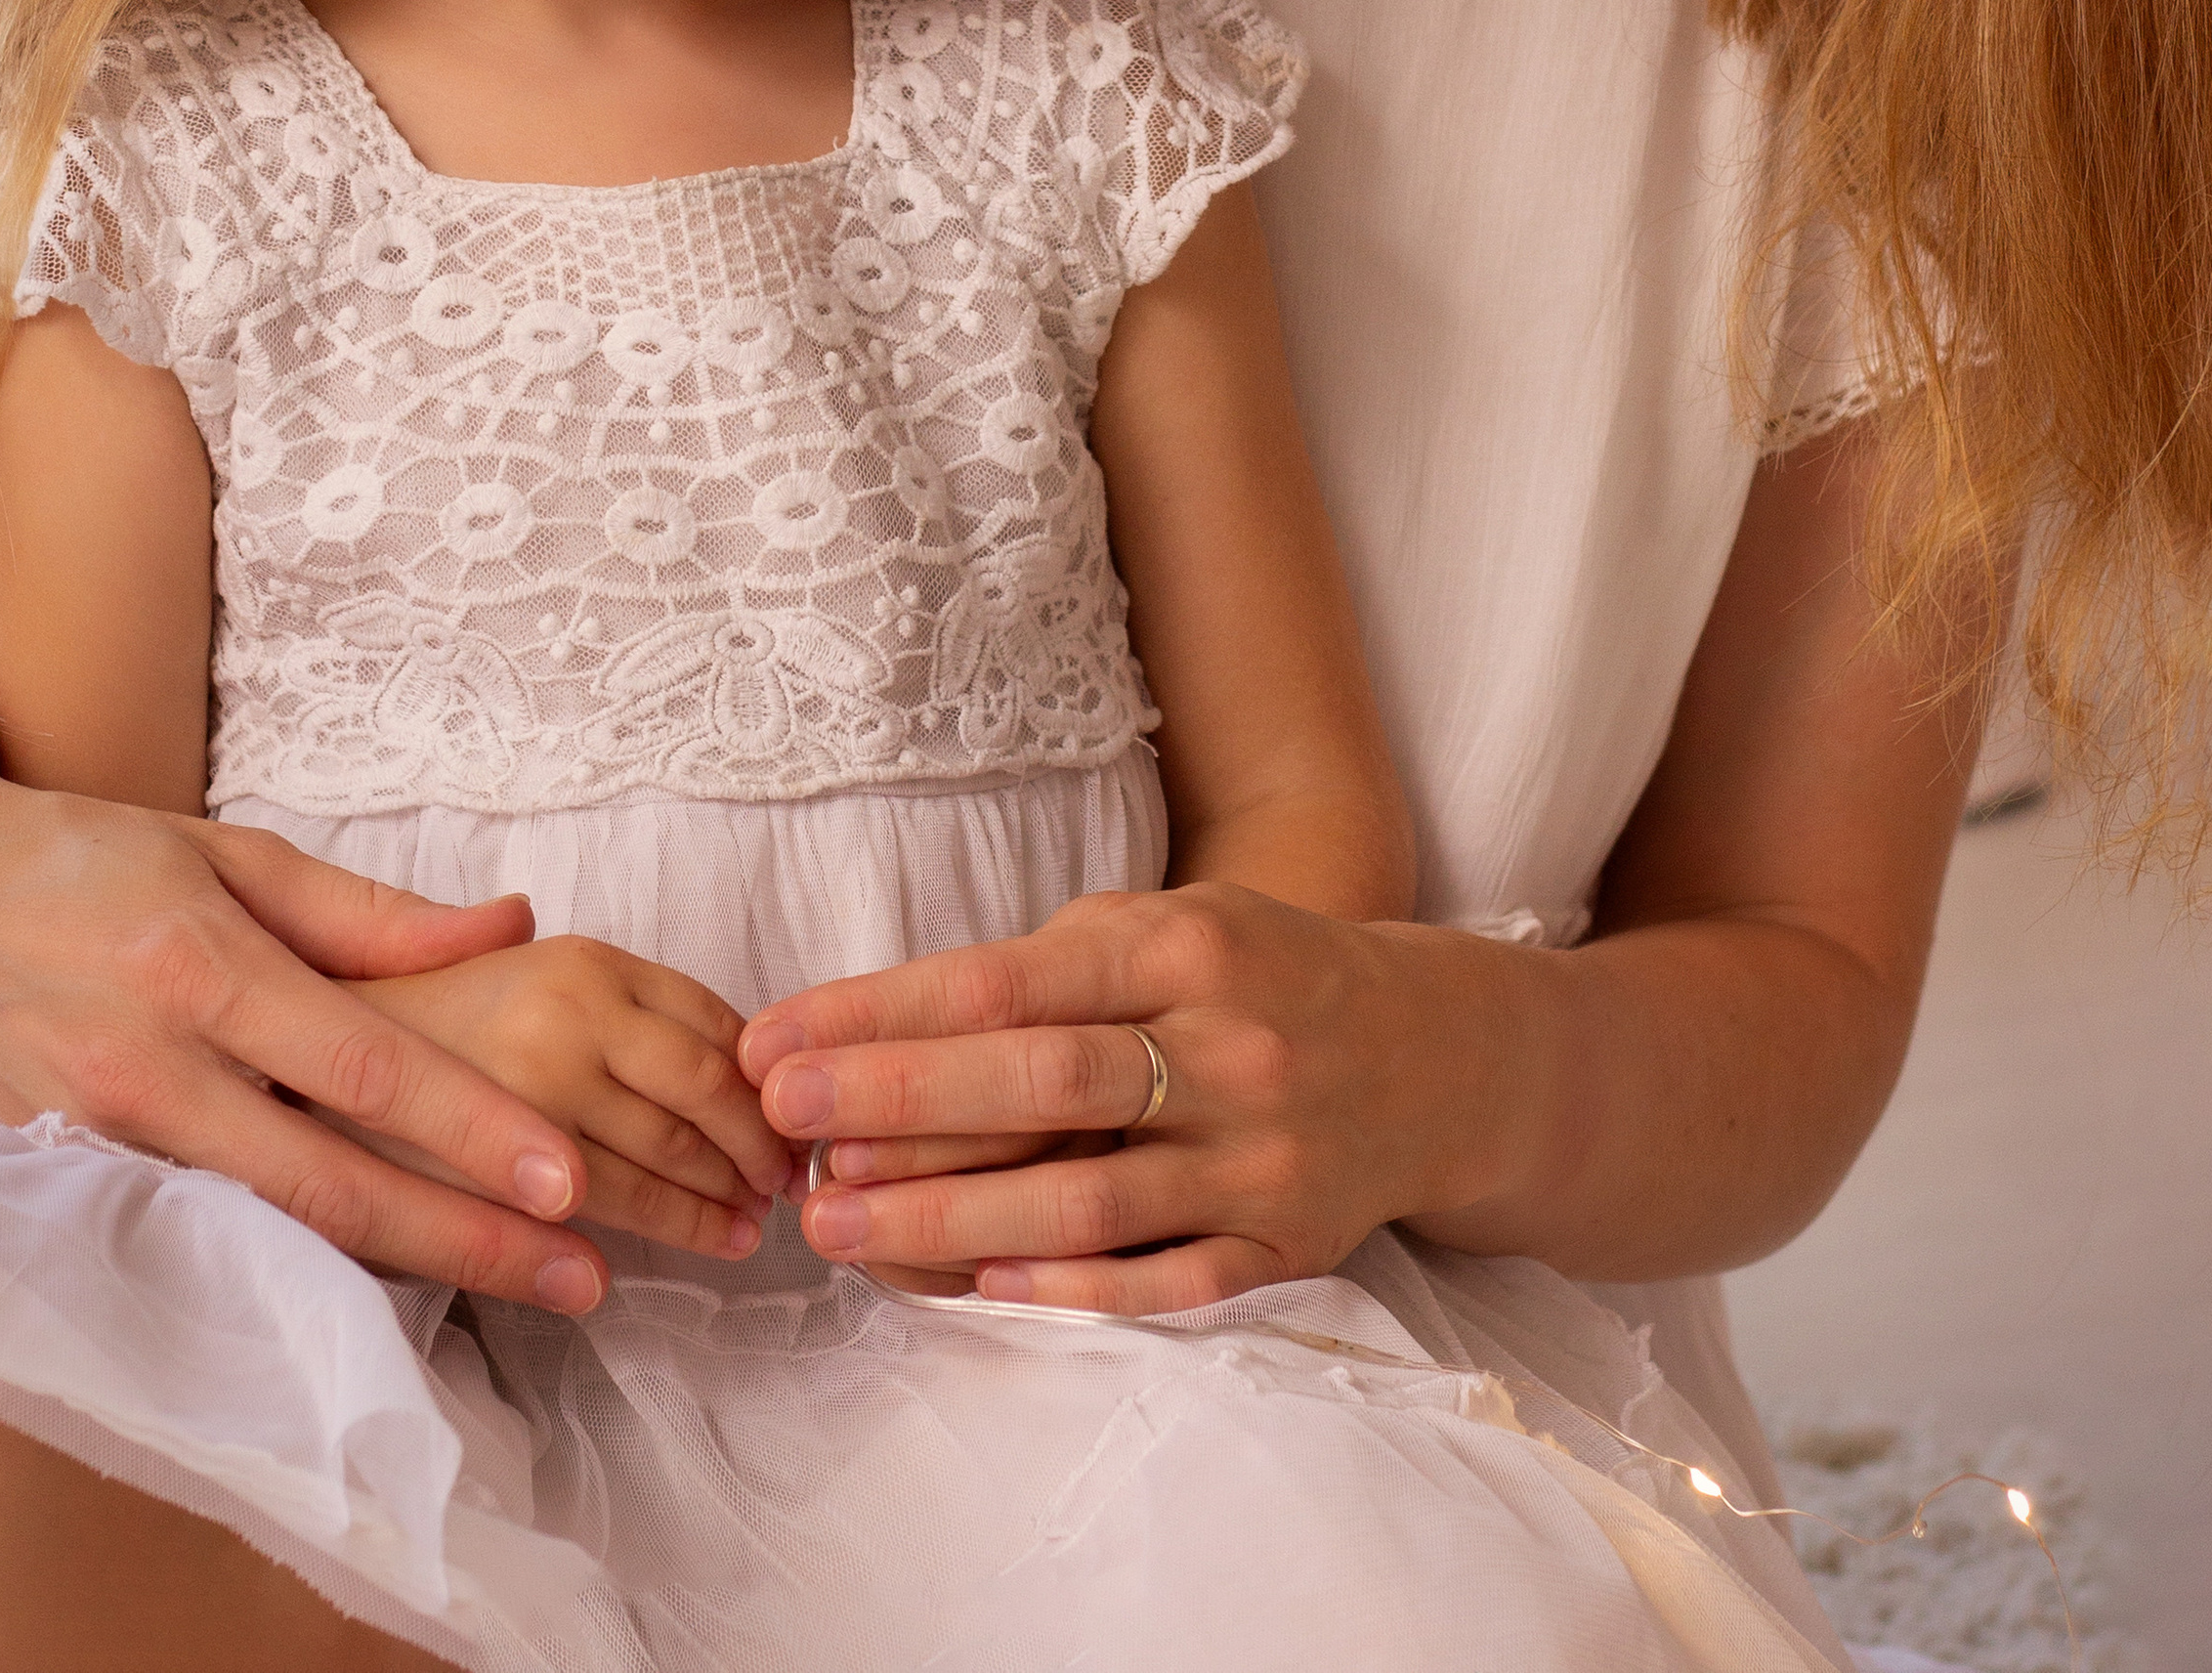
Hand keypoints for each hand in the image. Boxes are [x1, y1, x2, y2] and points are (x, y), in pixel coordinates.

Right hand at [0, 751, 614, 1309]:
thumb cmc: (86, 860)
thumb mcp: (230, 854)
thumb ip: (370, 912)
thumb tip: (509, 922)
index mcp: (202, 968)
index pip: (365, 1069)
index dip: (472, 1130)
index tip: (568, 1176)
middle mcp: (153, 1071)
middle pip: (334, 1186)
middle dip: (467, 1240)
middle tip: (584, 1273)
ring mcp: (107, 1144)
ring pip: (281, 1232)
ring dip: (409, 1271)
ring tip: (525, 1287)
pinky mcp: (76, 1187)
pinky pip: (218, 1238)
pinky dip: (313, 1268)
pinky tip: (399, 1288)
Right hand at [357, 941, 792, 1266]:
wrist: (304, 1050)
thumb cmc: (418, 1017)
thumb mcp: (515, 967)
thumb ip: (607, 990)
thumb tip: (710, 1030)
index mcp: (586, 959)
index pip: (713, 1020)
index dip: (760, 1078)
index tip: (784, 1116)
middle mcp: (576, 1010)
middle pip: (710, 1086)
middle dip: (758, 1144)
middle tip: (785, 1184)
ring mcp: (545, 1081)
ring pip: (672, 1151)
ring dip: (725, 1198)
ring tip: (753, 1226)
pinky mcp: (512, 1153)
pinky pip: (618, 1200)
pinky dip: (675, 1224)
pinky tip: (700, 1240)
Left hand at [740, 884, 1517, 1313]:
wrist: (1436, 1054)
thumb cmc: (1256, 973)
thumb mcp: (1168, 925)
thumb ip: (1048, 969)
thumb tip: (885, 1032)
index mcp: (1188, 944)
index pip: (1010, 980)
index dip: (883, 1013)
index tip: (776, 1040)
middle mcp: (1229, 1045)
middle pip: (1042, 1082)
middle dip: (898, 1105)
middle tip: (783, 1127)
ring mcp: (1261, 1155)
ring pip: (1086, 1198)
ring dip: (948, 1219)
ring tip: (837, 1223)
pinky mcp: (1284, 1245)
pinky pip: (1166, 1280)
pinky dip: (1073, 1287)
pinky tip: (981, 1285)